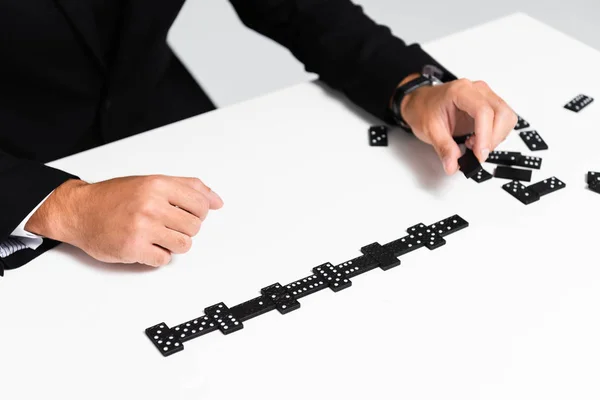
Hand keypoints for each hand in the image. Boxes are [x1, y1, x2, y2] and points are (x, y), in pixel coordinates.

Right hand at [26, 175, 223, 266]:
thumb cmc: (115, 197)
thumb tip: (217, 201)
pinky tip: (145, 245)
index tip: (186, 214)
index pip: (201, 204)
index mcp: (158, 185)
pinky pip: (164, 259)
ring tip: (157, 236)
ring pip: (184, 245)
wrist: (79, 211)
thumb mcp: (152, 182)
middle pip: (195, 227)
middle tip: (166, 225)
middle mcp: (151, 204)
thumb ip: (187, 187)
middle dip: (184, 229)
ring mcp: (142, 227)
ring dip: (173, 244)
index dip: (198, 213)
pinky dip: (157, 255)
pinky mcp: (133, 248)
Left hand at [400, 77, 516, 173]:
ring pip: (506, 117)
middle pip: (502, 113)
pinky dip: (495, 135)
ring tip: (474, 145)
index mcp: (460, 91)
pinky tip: (477, 140)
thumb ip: (444, 148)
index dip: (485, 136)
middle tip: (478, 153)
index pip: (483, 111)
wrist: (420, 103)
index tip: (479, 154)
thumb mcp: (429, 130)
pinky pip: (503, 120)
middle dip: (493, 138)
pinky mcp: (488, 106)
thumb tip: (453, 165)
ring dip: (496, 137)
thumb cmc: (423, 109)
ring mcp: (485, 97)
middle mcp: (477, 90)